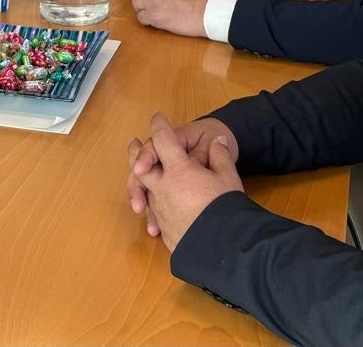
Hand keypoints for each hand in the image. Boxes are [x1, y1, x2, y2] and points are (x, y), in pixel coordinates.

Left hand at [126, 113, 242, 249]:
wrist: (222, 246)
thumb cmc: (225, 206)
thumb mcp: (228, 176)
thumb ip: (220, 155)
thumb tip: (218, 141)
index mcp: (178, 169)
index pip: (163, 139)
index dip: (159, 125)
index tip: (157, 117)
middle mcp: (163, 186)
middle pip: (139, 164)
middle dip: (136, 151)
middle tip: (133, 143)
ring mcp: (160, 208)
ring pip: (143, 189)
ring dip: (139, 179)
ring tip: (138, 173)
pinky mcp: (163, 227)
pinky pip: (152, 210)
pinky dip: (150, 203)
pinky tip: (151, 206)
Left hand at [132, 0, 210, 36]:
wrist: (204, 13)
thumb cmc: (198, 1)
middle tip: (157, 6)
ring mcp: (152, 1)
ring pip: (137, 2)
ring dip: (143, 8)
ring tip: (153, 13)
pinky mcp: (152, 16)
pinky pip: (140, 17)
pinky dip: (146, 20)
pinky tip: (155, 21)